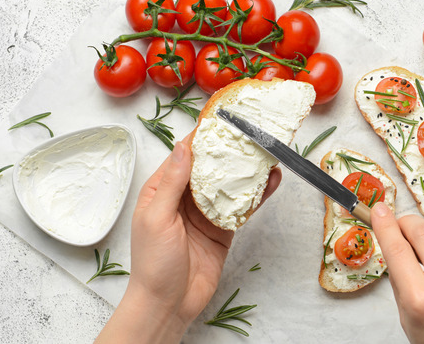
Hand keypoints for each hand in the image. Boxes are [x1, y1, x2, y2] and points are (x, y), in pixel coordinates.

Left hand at [96, 134, 281, 343]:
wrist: (168, 304)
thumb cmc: (153, 264)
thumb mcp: (157, 218)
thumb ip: (172, 182)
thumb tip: (184, 147)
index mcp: (162, 190)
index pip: (184, 155)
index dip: (202, 137)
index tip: (220, 119)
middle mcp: (184, 197)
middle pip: (210, 166)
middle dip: (229, 149)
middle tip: (250, 131)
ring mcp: (206, 212)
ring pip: (229, 184)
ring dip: (247, 169)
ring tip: (267, 152)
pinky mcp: (224, 228)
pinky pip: (242, 207)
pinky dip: (257, 194)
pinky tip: (271, 181)